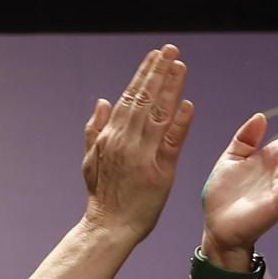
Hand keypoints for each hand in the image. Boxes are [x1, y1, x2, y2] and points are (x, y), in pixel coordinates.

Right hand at [80, 45, 194, 242]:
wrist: (108, 228)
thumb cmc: (103, 197)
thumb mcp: (90, 162)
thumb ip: (95, 130)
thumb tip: (102, 101)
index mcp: (110, 139)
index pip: (129, 98)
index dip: (144, 75)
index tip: (155, 55)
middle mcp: (125, 143)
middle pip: (144, 101)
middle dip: (158, 72)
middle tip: (170, 49)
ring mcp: (143, 156)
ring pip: (158, 115)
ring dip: (170, 88)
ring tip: (180, 65)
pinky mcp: (160, 171)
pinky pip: (172, 142)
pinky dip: (180, 122)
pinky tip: (187, 103)